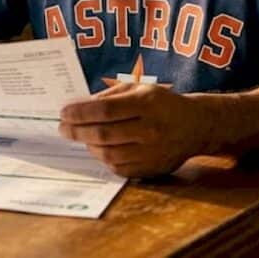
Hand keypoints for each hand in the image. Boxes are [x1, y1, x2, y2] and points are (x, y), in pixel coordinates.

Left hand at [59, 83, 210, 177]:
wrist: (195, 125)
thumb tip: (78, 108)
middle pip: (104, 134)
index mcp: (147, 103)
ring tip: (82, 137)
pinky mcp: (152, 168)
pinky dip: (104, 158)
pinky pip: (119, 168)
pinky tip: (99, 149)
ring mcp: (152, 152)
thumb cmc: (162, 103)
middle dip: (77, 131)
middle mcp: (150, 129)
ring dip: (88, 146)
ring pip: (108, 154)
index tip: (63, 113)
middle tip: (62, 128)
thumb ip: (109, 96)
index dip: (80, 113)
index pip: (105, 110)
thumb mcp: (139, 88)